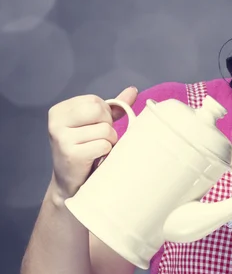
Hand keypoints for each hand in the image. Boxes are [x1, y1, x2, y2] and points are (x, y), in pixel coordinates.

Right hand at [48, 86, 138, 200]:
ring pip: (105, 130)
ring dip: (109, 141)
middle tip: (99, 139)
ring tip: (97, 150)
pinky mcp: (71, 154)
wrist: (70, 183)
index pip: (95, 101)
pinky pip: (103, 145)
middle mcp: (56, 122)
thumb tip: (133, 90)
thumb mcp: (95, 124)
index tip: (96, 128)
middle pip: (99, 111)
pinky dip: (106, 152)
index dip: (104, 114)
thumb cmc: (85, 150)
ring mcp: (61, 138)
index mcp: (59, 110)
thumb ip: (112, 107)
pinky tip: (95, 158)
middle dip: (107, 125)